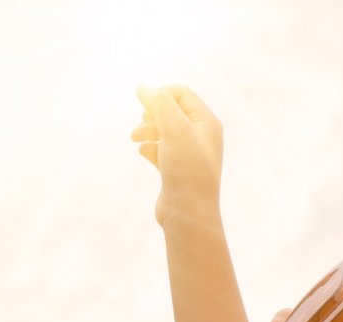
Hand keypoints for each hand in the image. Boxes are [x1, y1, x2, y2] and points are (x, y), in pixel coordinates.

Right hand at [132, 84, 223, 227]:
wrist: (188, 214)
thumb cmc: (186, 169)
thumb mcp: (174, 129)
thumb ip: (159, 103)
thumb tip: (143, 86)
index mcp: (207, 122)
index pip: (182, 93)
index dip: (160, 94)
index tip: (143, 104)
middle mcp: (201, 136)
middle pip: (171, 111)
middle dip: (151, 114)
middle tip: (141, 124)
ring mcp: (189, 154)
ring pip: (163, 130)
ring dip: (146, 130)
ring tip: (135, 139)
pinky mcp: (177, 170)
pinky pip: (159, 150)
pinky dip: (149, 148)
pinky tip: (144, 153)